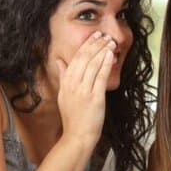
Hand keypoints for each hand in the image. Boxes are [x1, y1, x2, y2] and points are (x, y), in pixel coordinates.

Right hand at [56, 31, 115, 148]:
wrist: (77, 135)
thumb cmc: (73, 117)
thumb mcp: (63, 94)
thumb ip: (63, 76)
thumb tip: (60, 61)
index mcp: (66, 83)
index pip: (75, 58)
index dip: (85, 45)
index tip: (94, 36)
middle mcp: (73, 85)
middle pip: (84, 59)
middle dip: (94, 44)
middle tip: (103, 35)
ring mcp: (83, 91)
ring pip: (92, 65)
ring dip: (102, 51)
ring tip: (110, 42)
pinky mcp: (95, 98)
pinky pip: (100, 77)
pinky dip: (105, 64)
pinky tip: (110, 55)